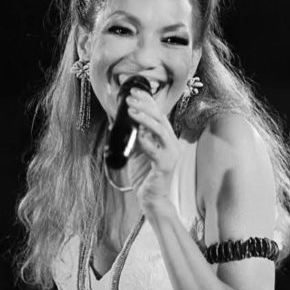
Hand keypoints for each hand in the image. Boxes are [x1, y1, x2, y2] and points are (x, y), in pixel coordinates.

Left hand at [125, 88, 179, 210]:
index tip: (134, 91)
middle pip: (160, 118)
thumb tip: (118, 122)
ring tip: (131, 110)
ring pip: (160, 130)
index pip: (158, 114)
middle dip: (145, 105)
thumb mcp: (137, 151)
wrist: (151, 198)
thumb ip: (134, 137)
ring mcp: (171, 154)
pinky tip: (137, 136)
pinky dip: (146, 142)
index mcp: (165, 138)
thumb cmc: (144, 175)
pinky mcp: (165, 166)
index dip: (148, 100)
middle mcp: (171, 143)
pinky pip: (156, 151)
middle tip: (130, 97)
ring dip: (145, 118)